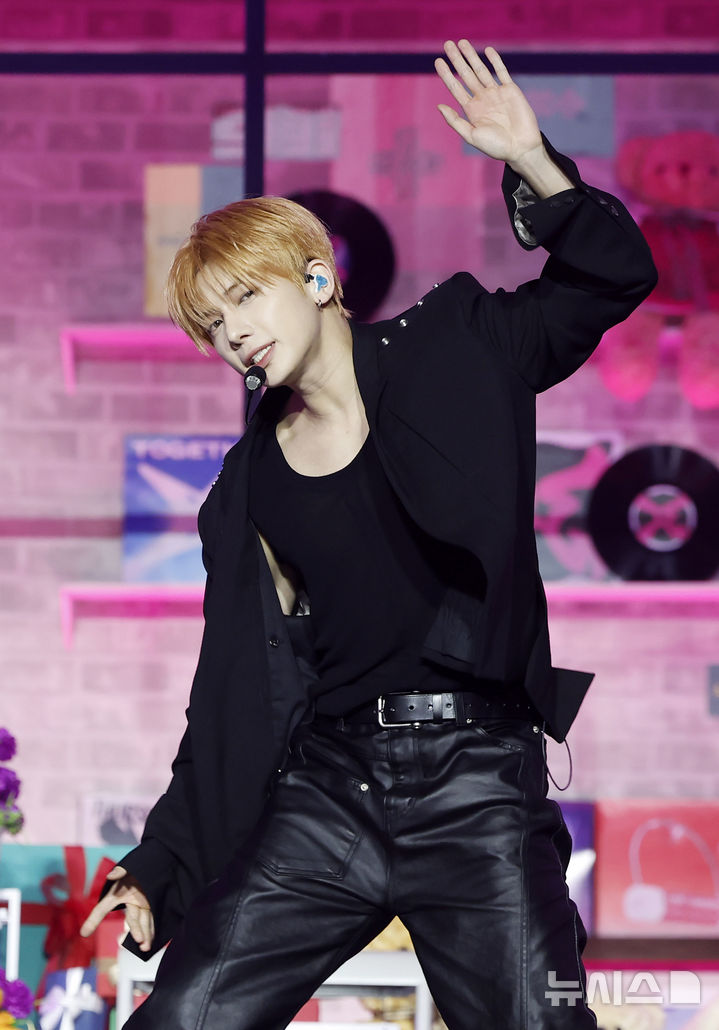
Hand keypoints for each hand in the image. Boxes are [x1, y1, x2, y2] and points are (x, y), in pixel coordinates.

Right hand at [79, 865, 154, 952]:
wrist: (154, 860)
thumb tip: (111, 875)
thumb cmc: (136, 863)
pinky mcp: (151, 904)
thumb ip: (120, 871)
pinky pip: (150, 919)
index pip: (102, 908)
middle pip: (131, 919)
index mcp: (118, 893)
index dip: (93, 920)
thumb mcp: (128, 865)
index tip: (84, 933)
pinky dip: (151, 929)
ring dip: (144, 934)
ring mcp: (140, 904)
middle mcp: (129, 902)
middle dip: (135, 930)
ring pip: (142, 922)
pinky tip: (152, 940)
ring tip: (146, 947)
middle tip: (139, 941)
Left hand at [435, 41, 542, 166]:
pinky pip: (501, 72)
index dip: (446, 75)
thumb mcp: (471, 135)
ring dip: (472, 56)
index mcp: (472, 110)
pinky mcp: (511, 90)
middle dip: (457, 60)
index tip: (438, 61)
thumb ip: (455, 121)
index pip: (456, 88)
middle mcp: (482, 99)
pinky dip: (495, 61)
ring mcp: (496, 93)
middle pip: (466, 75)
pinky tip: (487, 51)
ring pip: (481, 70)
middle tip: (447, 44)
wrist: (521, 147)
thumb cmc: (496, 147)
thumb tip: (439, 106)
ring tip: (462, 42)